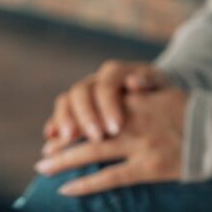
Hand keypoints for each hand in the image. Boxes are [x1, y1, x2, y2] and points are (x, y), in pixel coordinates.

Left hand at [34, 88, 188, 195]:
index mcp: (139, 102)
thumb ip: (142, 96)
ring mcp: (141, 145)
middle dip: (63, 141)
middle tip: (45, 151)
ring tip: (43, 168)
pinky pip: (110, 177)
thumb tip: (122, 93)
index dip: (75, 118)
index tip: (61, 128)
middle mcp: (135, 121)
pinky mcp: (149, 167)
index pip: (96, 107)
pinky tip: (67, 190)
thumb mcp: (167, 96)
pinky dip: (86, 184)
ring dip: (64, 161)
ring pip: (91, 152)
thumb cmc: (199, 114)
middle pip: (88, 129)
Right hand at [43, 60, 166, 153]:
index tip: (116, 128)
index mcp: (116, 72)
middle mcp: (95, 79)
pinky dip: (54, 123)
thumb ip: (149, 83)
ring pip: (66, 100)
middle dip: (87, 115)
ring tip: (69, 139)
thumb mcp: (160, 86)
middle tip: (95, 137)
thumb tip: (135, 82)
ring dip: (66, 119)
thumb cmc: (158, 92)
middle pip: (82, 92)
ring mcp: (83, 93)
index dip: (108, 105)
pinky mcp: (74, 107)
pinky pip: (60, 113)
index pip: (107, 85)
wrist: (153, 94)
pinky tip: (50, 137)